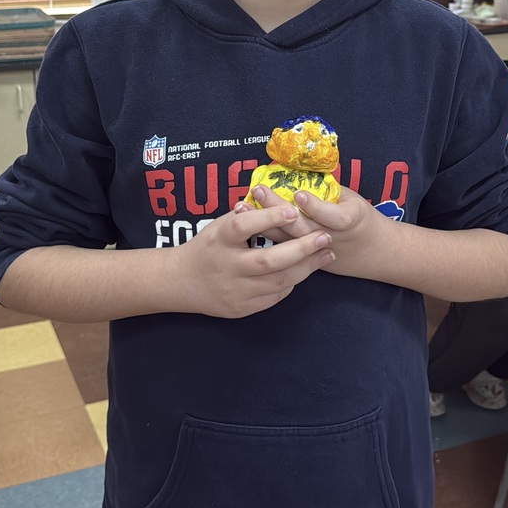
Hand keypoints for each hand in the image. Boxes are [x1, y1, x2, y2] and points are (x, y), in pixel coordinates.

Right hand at [174, 202, 334, 318]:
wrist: (181, 283)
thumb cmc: (206, 248)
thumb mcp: (218, 226)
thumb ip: (243, 216)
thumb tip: (273, 199)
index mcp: (219, 240)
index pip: (243, 227)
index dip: (268, 218)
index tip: (293, 210)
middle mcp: (227, 267)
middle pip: (267, 261)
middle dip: (301, 249)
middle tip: (324, 237)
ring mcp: (235, 291)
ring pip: (278, 282)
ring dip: (306, 267)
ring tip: (326, 253)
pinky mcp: (242, 308)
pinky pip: (274, 296)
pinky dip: (292, 282)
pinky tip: (306, 270)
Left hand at [239, 185, 378, 277]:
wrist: (374, 253)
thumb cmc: (362, 219)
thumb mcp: (353, 200)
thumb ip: (328, 191)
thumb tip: (298, 172)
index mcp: (349, 221)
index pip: (332, 216)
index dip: (315, 206)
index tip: (298, 193)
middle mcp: (331, 239)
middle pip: (302, 228)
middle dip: (277, 209)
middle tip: (258, 190)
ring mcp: (317, 253)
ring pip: (287, 240)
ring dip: (263, 223)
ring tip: (242, 207)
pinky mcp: (306, 262)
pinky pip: (283, 248)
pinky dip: (265, 235)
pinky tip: (246, 225)